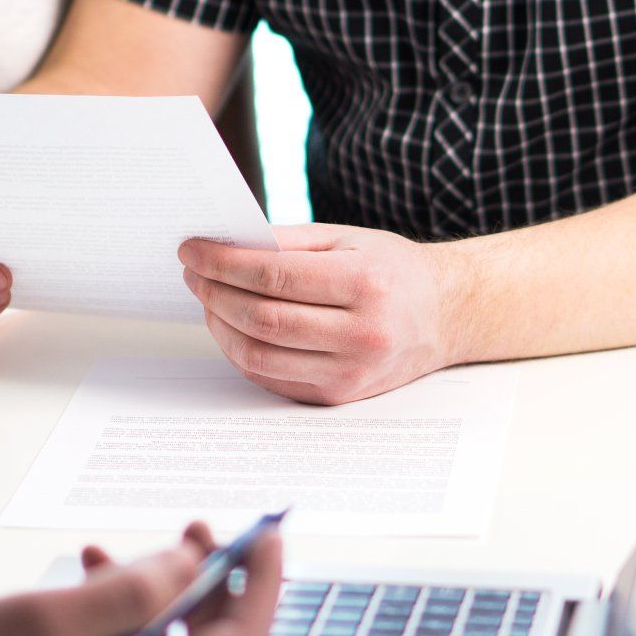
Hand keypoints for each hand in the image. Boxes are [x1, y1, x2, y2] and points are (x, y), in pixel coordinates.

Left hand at [179, 224, 469, 404]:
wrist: (444, 317)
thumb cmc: (392, 271)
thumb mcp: (349, 239)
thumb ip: (288, 241)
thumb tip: (226, 244)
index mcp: (364, 284)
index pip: (273, 277)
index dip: (223, 264)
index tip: (191, 250)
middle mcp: (361, 334)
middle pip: (261, 320)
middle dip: (213, 294)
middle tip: (192, 274)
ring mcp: (350, 372)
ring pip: (258, 356)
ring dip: (220, 326)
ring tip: (208, 300)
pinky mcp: (338, 396)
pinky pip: (271, 378)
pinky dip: (241, 352)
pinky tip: (233, 327)